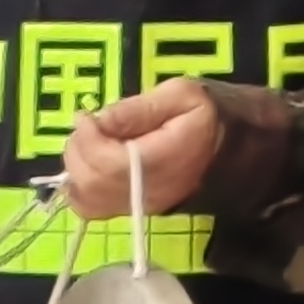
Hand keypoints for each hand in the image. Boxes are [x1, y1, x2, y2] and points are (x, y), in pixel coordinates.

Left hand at [61, 80, 226, 222]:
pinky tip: (89, 165)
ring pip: (87, 198)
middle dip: (78, 150)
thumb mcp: (180, 94)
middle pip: (94, 183)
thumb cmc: (202, 115)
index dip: (88, 140)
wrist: (226, 146)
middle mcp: (152, 190)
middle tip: (87, 126)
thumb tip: (100, 120)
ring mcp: (142, 205)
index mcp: (167, 158)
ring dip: (76, 166)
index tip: (88, 116)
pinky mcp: (134, 210)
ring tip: (90, 142)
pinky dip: (79, 187)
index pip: (111, 163)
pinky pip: (91, 209)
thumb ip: (138, 107)